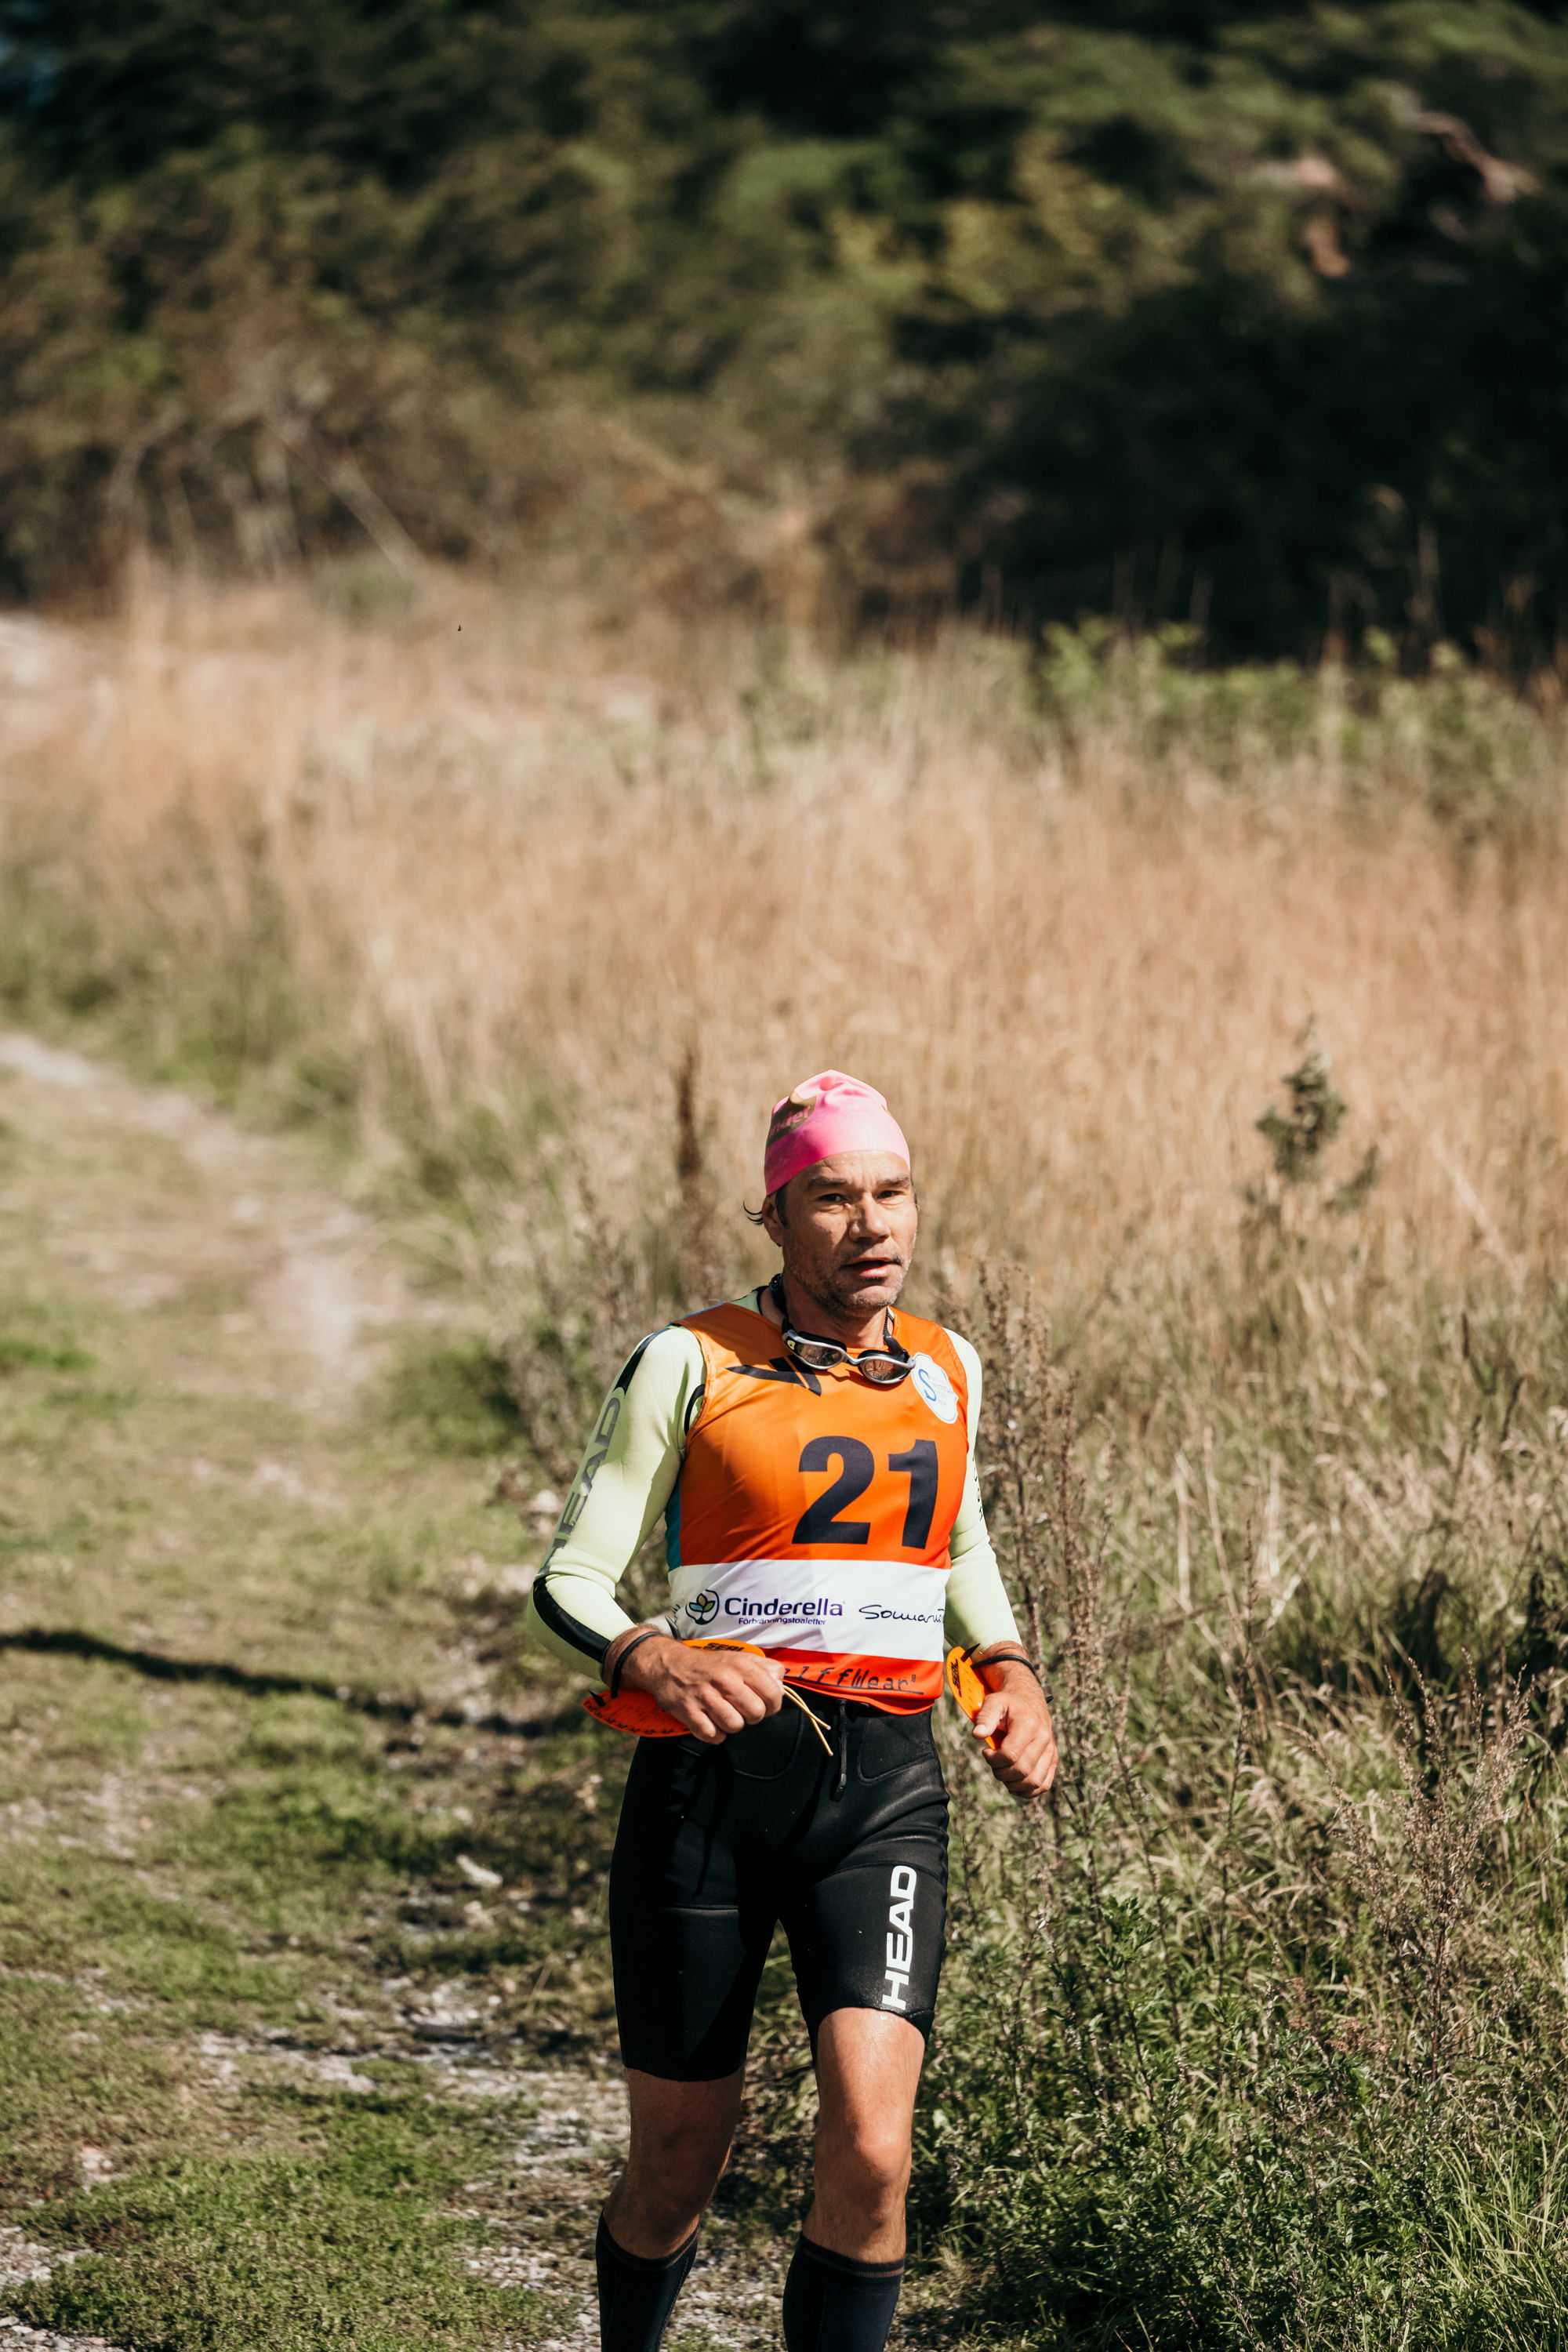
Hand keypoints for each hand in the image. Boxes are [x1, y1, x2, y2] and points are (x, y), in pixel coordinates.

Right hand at [613, 1633, 784, 1742]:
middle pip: (756, 1713)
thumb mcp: (740, 1657)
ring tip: (726, 1716)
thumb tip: (781, 1686)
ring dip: (732, 1726)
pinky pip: (712, 1735)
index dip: (773, 1705)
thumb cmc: (711, 1666)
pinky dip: (715, 1735)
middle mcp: (724, 1679)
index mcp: (741, 1665)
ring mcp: (705, 1696)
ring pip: (734, 1726)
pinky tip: (712, 1724)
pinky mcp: (688, 1711)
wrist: (670, 1665)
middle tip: (743, 1711)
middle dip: (753, 1717)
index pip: (773, 1693)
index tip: (765, 1705)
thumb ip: (765, 1669)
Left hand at [970, 1656, 1057, 1800]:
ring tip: (1003, 1773)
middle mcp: (1044, 1738)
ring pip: (1034, 1781)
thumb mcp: (993, 1702)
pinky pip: (1044, 1784)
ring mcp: (1050, 1750)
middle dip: (1001, 1773)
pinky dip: (1028, 1791)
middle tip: (994, 1763)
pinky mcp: (1053, 1759)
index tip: (986, 1752)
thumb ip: (984, 1717)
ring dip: (1014, 1784)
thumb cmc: (1008, 1702)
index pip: (1011, 1754)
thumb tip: (977, 1734)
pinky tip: (1015, 1785)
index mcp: (1029, 1724)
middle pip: (1022, 1770)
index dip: (994, 1759)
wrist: (1028, 1699)